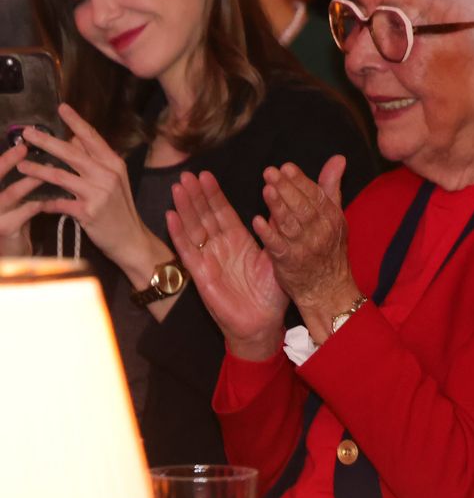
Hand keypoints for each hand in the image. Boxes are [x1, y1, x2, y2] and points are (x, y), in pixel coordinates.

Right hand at [0, 143, 42, 255]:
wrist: (12, 252)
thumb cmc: (14, 220)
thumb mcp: (11, 199)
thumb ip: (18, 181)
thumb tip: (31, 154)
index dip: (1, 158)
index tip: (15, 142)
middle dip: (7, 162)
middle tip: (24, 147)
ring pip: (10, 193)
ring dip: (29, 180)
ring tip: (45, 168)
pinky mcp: (6, 229)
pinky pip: (25, 212)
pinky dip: (39, 201)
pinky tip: (51, 194)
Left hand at [19, 104, 158, 277]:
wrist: (132, 240)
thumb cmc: (121, 211)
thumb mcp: (115, 182)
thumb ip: (95, 162)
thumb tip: (72, 142)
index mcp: (114, 164)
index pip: (92, 138)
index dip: (77, 121)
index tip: (62, 108)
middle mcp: (107, 175)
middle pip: (72, 153)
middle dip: (46, 141)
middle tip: (27, 132)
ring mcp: (98, 193)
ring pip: (60, 175)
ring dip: (37, 170)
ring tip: (21, 165)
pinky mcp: (88, 212)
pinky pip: (59, 202)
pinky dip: (44, 202)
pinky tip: (34, 201)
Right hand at [167, 170, 287, 359]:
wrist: (264, 323)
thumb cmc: (271, 293)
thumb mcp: (275, 256)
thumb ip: (274, 232)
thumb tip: (278, 205)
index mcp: (239, 241)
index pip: (223, 212)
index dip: (214, 194)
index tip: (206, 175)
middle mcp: (221, 247)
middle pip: (204, 216)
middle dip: (196, 195)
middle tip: (187, 174)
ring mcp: (209, 259)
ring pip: (193, 229)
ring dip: (185, 208)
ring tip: (178, 187)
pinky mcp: (201, 274)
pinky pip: (187, 251)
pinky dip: (178, 234)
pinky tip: (171, 216)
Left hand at [253, 156, 356, 340]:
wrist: (328, 289)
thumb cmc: (329, 250)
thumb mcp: (335, 217)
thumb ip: (331, 187)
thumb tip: (338, 159)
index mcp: (331, 217)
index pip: (316, 194)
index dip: (300, 180)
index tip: (286, 167)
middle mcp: (321, 231)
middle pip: (303, 207)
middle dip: (286, 188)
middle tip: (270, 172)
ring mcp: (306, 248)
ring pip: (290, 224)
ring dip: (278, 206)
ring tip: (266, 190)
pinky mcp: (290, 263)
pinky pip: (279, 246)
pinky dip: (269, 234)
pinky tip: (257, 221)